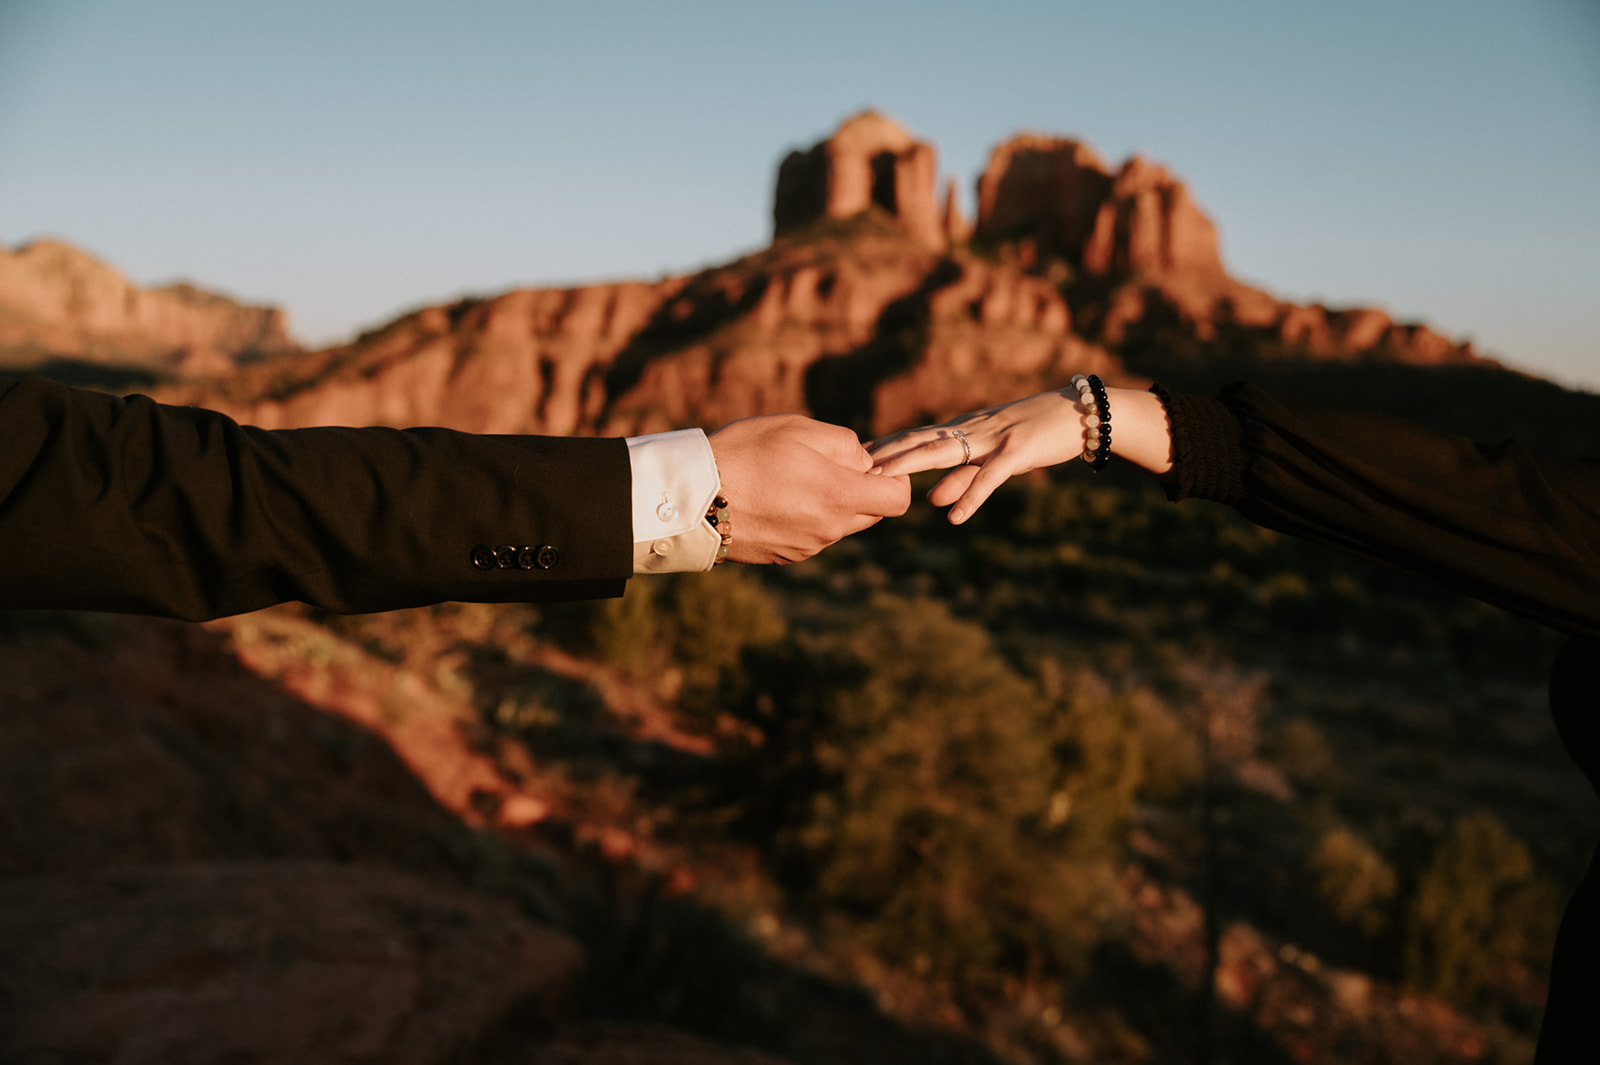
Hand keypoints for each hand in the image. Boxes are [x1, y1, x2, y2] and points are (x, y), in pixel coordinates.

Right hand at [710, 415, 910, 563]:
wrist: (692, 499)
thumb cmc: (744, 454)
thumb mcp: (796, 429)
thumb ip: (843, 444)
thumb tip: (864, 462)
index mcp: (839, 496)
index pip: (897, 499)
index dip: (894, 479)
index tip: (873, 464)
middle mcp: (829, 529)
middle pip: (870, 513)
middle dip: (860, 489)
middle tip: (825, 465)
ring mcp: (807, 547)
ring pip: (840, 525)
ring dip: (830, 504)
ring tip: (790, 479)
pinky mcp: (785, 557)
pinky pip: (812, 536)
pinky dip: (805, 518)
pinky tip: (773, 499)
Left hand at [867, 389, 1083, 523]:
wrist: (1083, 413)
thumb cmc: (1037, 435)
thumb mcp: (995, 458)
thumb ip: (964, 477)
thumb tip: (931, 500)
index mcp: (964, 429)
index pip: (916, 437)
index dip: (884, 448)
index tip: (851, 460)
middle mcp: (972, 429)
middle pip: (920, 441)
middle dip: (884, 455)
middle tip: (850, 468)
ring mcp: (994, 438)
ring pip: (945, 452)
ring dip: (911, 466)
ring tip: (882, 482)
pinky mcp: (1019, 451)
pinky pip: (990, 477)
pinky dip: (971, 496)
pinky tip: (952, 516)